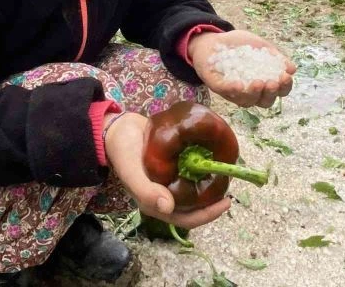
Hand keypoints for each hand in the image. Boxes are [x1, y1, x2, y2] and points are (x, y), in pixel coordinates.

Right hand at [103, 112, 230, 229]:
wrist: (116, 128)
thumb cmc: (123, 152)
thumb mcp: (132, 171)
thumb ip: (146, 191)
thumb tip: (168, 208)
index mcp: (156, 203)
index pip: (187, 217)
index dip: (208, 214)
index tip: (226, 201)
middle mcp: (165, 195)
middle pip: (194, 205)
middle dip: (212, 199)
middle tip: (228, 182)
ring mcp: (168, 180)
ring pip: (194, 188)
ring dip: (209, 183)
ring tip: (223, 170)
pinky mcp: (171, 165)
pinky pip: (190, 171)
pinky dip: (202, 168)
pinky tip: (211, 157)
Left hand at [188, 29, 295, 107]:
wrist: (211, 40)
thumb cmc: (238, 45)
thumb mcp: (259, 46)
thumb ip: (275, 56)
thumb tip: (292, 68)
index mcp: (263, 82)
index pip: (278, 91)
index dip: (284, 87)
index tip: (286, 76)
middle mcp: (250, 92)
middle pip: (264, 102)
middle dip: (271, 94)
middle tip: (272, 82)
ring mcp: (233, 92)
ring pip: (246, 102)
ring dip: (254, 93)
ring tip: (258, 82)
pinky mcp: (217, 87)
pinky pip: (226, 92)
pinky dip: (233, 90)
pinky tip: (240, 84)